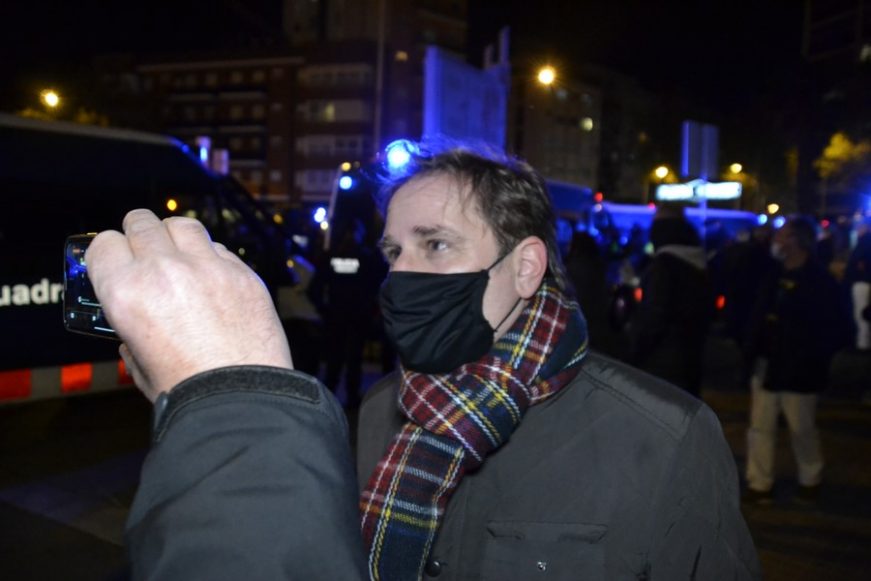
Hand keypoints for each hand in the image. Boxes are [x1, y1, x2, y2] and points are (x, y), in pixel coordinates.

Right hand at [86, 209, 292, 401]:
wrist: (242, 398)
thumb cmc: (190, 391)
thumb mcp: (138, 365)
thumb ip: (131, 337)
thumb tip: (135, 331)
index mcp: (126, 292)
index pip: (104, 244)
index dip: (107, 254)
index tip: (114, 259)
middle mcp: (164, 270)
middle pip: (141, 223)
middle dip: (138, 234)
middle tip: (144, 248)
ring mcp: (207, 267)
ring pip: (182, 225)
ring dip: (174, 235)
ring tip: (177, 252)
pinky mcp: (242, 273)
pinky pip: (219, 248)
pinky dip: (211, 256)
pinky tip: (211, 277)